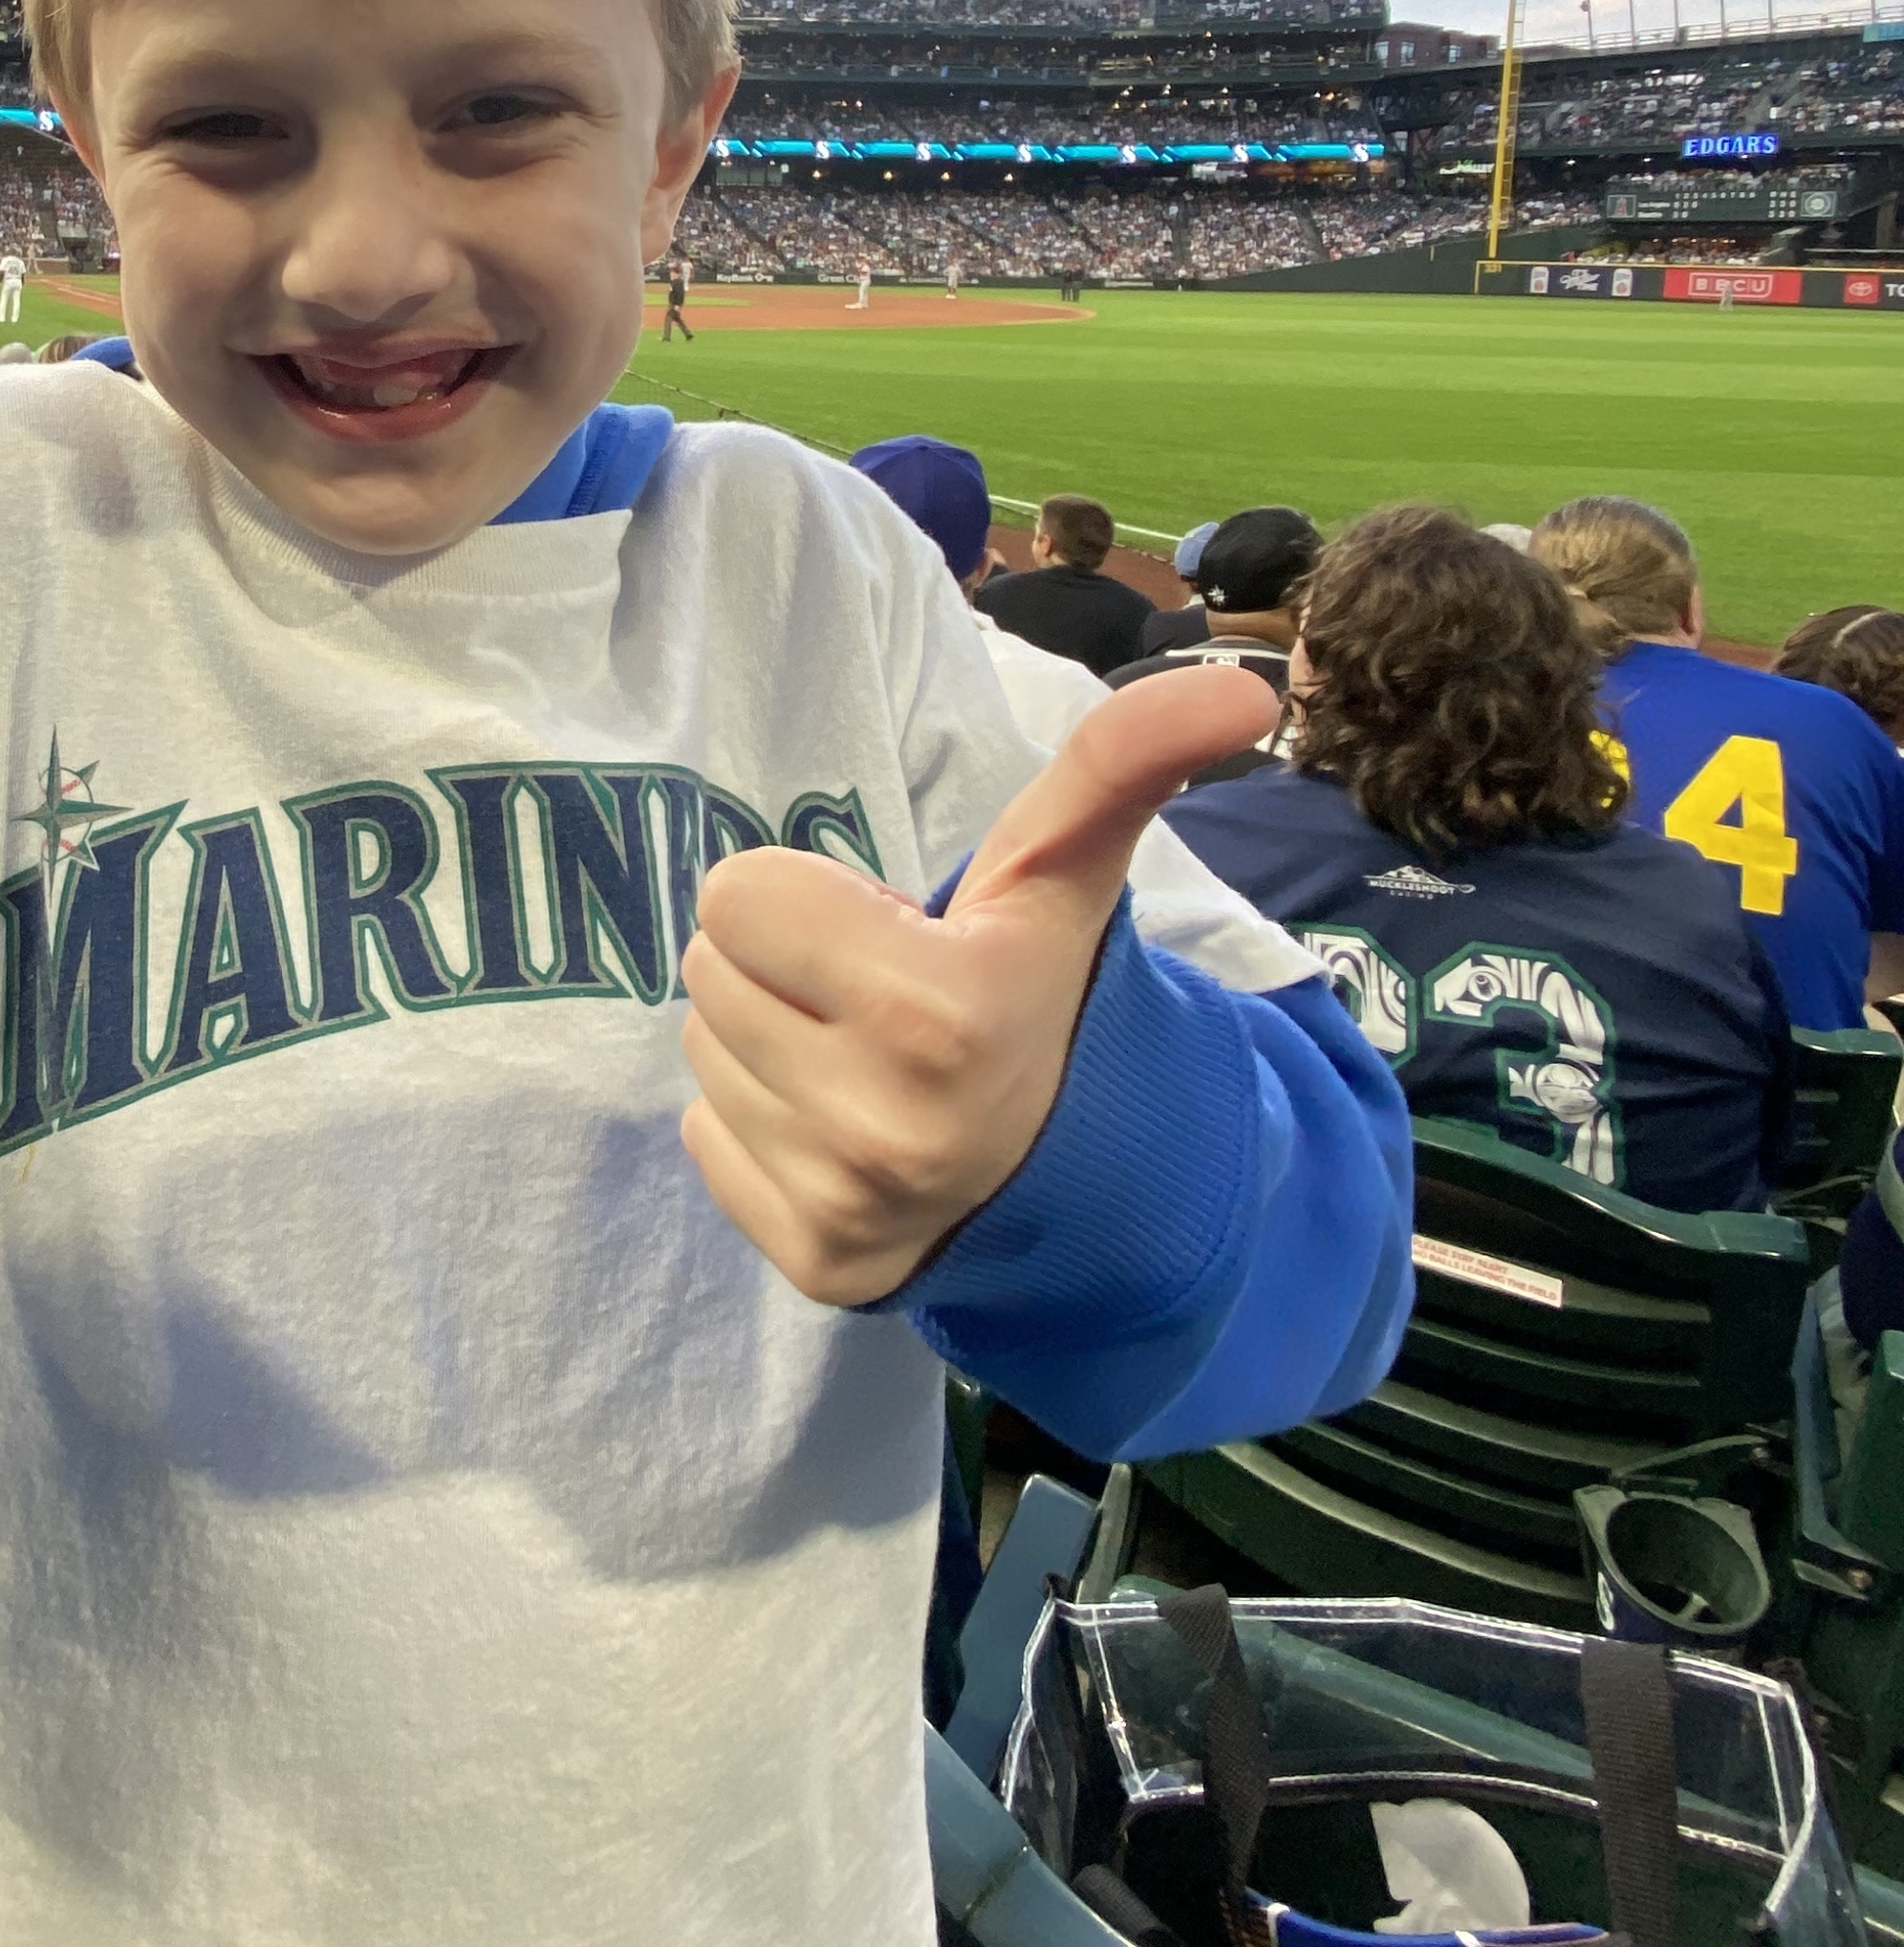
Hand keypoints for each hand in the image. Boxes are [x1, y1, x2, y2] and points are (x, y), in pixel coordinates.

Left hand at [676, 671, 1278, 1304]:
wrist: (1082, 1174)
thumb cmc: (1041, 988)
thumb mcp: (1065, 871)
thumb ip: (1123, 759)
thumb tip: (1242, 684)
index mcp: (941, 1011)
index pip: (736, 893)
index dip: (809, 895)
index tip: (889, 929)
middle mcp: (885, 1124)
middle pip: (709, 967)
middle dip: (784, 959)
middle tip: (875, 988)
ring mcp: (843, 1205)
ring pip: (705, 1050)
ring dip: (767, 1035)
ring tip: (862, 1051)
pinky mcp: (807, 1262)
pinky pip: (702, 1140)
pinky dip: (757, 1124)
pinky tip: (839, 1123)